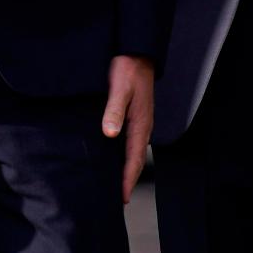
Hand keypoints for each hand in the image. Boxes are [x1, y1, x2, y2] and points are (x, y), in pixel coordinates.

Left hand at [102, 55, 154, 203]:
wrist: (137, 51)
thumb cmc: (128, 68)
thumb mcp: (120, 87)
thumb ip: (114, 110)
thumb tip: (110, 133)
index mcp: (141, 123)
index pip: (134, 159)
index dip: (127, 180)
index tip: (121, 200)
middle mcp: (142, 125)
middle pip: (134, 160)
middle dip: (127, 180)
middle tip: (116, 201)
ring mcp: (139, 120)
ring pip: (132, 152)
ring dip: (125, 169)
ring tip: (114, 186)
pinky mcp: (134, 115)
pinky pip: (129, 142)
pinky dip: (122, 155)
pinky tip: (113, 158)